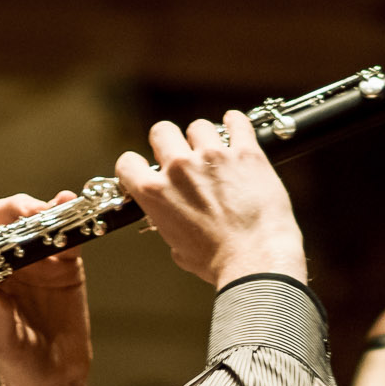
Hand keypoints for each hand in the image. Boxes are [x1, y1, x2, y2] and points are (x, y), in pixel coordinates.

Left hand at [0, 192, 96, 385]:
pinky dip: (68, 218)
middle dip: (13, 211)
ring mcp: (36, 262)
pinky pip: (66, 237)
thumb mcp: (2, 343)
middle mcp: (6, 264)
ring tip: (50, 209)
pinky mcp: (65, 265)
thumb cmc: (19, 362)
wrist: (54, 376)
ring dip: (40, 208)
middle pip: (3, 223)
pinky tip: (69, 203)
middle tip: (29, 213)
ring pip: (34, 222)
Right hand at [114, 112, 306, 287]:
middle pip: (162, 131)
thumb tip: (174, 224)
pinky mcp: (246, 153)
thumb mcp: (179, 249)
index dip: (137, 166)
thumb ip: (171, 226)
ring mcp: (213, 156)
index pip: (128, 162)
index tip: (148, 170)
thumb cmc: (219, 263)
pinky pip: (237, 122)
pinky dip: (235, 123)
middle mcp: (179, 168)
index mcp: (155, 193)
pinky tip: (236, 128)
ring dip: (205, 138)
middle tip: (183, 157)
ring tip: (216, 153)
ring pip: (199, 126)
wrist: (256, 261)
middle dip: (171, 143)